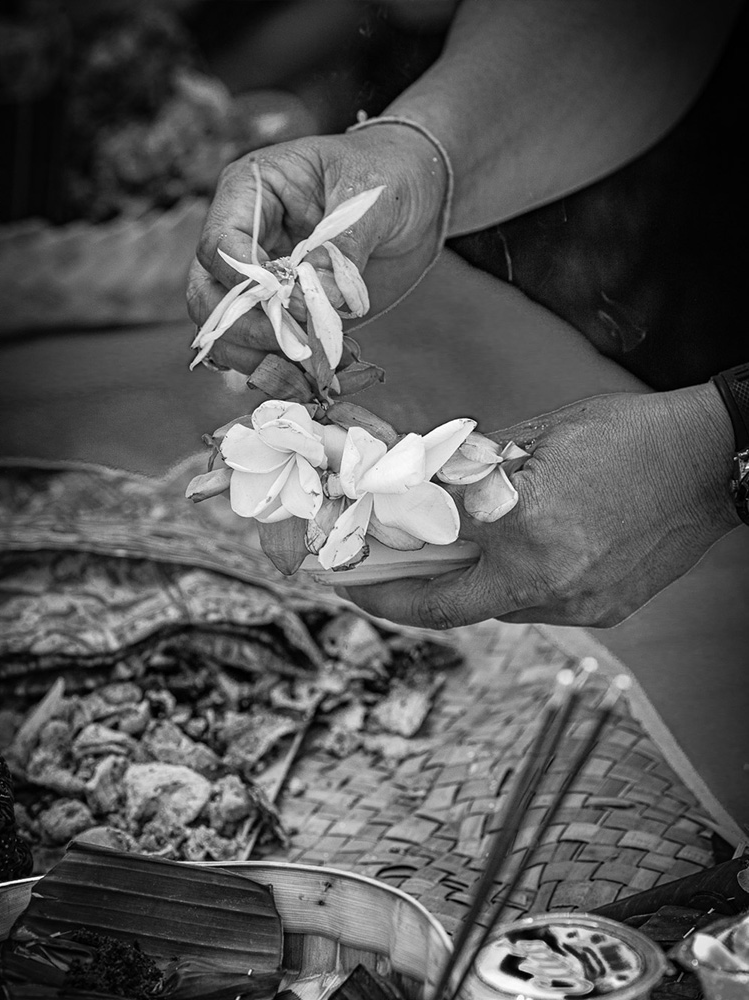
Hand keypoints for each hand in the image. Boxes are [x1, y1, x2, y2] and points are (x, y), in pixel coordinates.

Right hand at [186, 124, 446, 373]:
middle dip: (245, 328)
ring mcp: (258, 280)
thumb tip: (320, 298)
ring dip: (261, 360)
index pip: (218, 244)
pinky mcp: (282, 312)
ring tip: (311, 374)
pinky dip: (282, 372)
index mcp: (249, 193)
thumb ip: (343, 245)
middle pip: (207, 296)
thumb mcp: (371, 196)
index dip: (243, 279)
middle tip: (295, 345)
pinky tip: (317, 379)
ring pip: (226, 333)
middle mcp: (242, 239)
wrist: (419, 195)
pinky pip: (261, 351)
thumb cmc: (390, 173)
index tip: (287, 299)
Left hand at [338, 387, 740, 627]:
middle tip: (363, 584)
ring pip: (489, 608)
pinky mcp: (600, 614)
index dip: (376, 549)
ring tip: (433, 559)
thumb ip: (463, 466)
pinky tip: (503, 556)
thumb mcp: (528, 435)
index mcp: (519, 523)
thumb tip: (406, 479)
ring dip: (459, 587)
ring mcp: (576, 604)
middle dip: (397, 599)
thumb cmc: (621, 436)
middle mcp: (545, 576)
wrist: (710, 463)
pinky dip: (506, 585)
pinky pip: (531, 607)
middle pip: (445, 606)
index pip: (423, 542)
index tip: (343, 558)